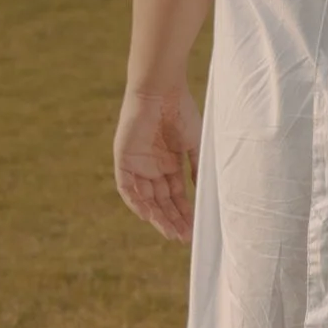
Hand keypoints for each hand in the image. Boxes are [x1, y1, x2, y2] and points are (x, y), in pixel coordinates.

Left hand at [115, 78, 200, 241]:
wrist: (162, 90)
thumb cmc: (181, 112)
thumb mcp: (194, 145)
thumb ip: (197, 169)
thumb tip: (203, 195)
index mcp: (170, 163)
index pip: (176, 195)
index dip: (184, 212)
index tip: (194, 230)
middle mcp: (153, 166)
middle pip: (162, 201)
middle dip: (173, 219)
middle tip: (184, 237)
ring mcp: (138, 163)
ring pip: (146, 198)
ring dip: (157, 216)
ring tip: (171, 232)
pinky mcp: (124, 159)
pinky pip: (127, 187)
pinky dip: (137, 202)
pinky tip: (149, 216)